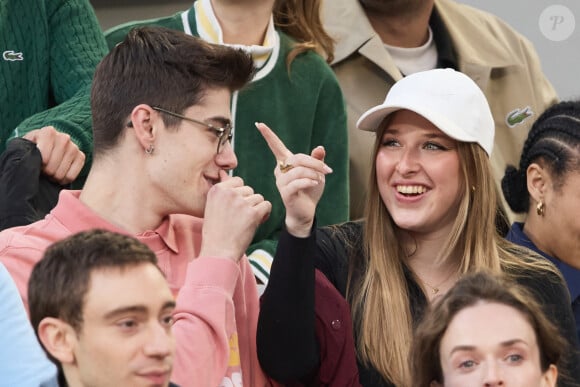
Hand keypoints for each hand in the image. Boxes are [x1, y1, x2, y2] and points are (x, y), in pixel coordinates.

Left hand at [23, 126, 84, 184]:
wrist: (44, 149)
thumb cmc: (32, 150)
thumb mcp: (25, 148)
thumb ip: (27, 153)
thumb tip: (33, 163)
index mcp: (48, 132)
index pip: (44, 157)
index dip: (38, 165)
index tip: (36, 164)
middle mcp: (63, 137)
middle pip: (53, 165)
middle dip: (46, 172)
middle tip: (43, 170)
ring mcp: (74, 147)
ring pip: (61, 172)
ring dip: (54, 177)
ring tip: (49, 173)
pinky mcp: (81, 156)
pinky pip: (72, 176)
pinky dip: (64, 180)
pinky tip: (59, 176)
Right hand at [200, 170, 271, 261]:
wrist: (218, 252)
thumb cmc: (215, 232)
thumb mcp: (212, 207)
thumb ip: (222, 191)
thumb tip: (225, 173)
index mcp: (217, 190)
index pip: (238, 181)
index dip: (240, 195)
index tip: (234, 208)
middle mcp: (229, 193)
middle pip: (249, 190)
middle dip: (248, 202)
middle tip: (240, 218)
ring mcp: (241, 203)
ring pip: (258, 198)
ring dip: (256, 209)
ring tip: (245, 222)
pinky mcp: (252, 213)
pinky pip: (266, 205)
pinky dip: (265, 214)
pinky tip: (256, 222)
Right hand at [255, 122, 331, 237]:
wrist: (306, 211)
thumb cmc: (309, 190)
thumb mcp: (316, 172)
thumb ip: (317, 160)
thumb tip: (320, 147)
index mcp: (286, 163)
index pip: (276, 146)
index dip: (268, 135)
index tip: (259, 124)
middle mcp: (280, 170)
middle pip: (297, 158)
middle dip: (315, 163)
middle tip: (328, 170)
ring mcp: (280, 182)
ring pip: (299, 170)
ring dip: (314, 174)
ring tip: (320, 180)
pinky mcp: (285, 193)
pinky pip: (297, 183)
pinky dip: (309, 181)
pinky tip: (315, 184)